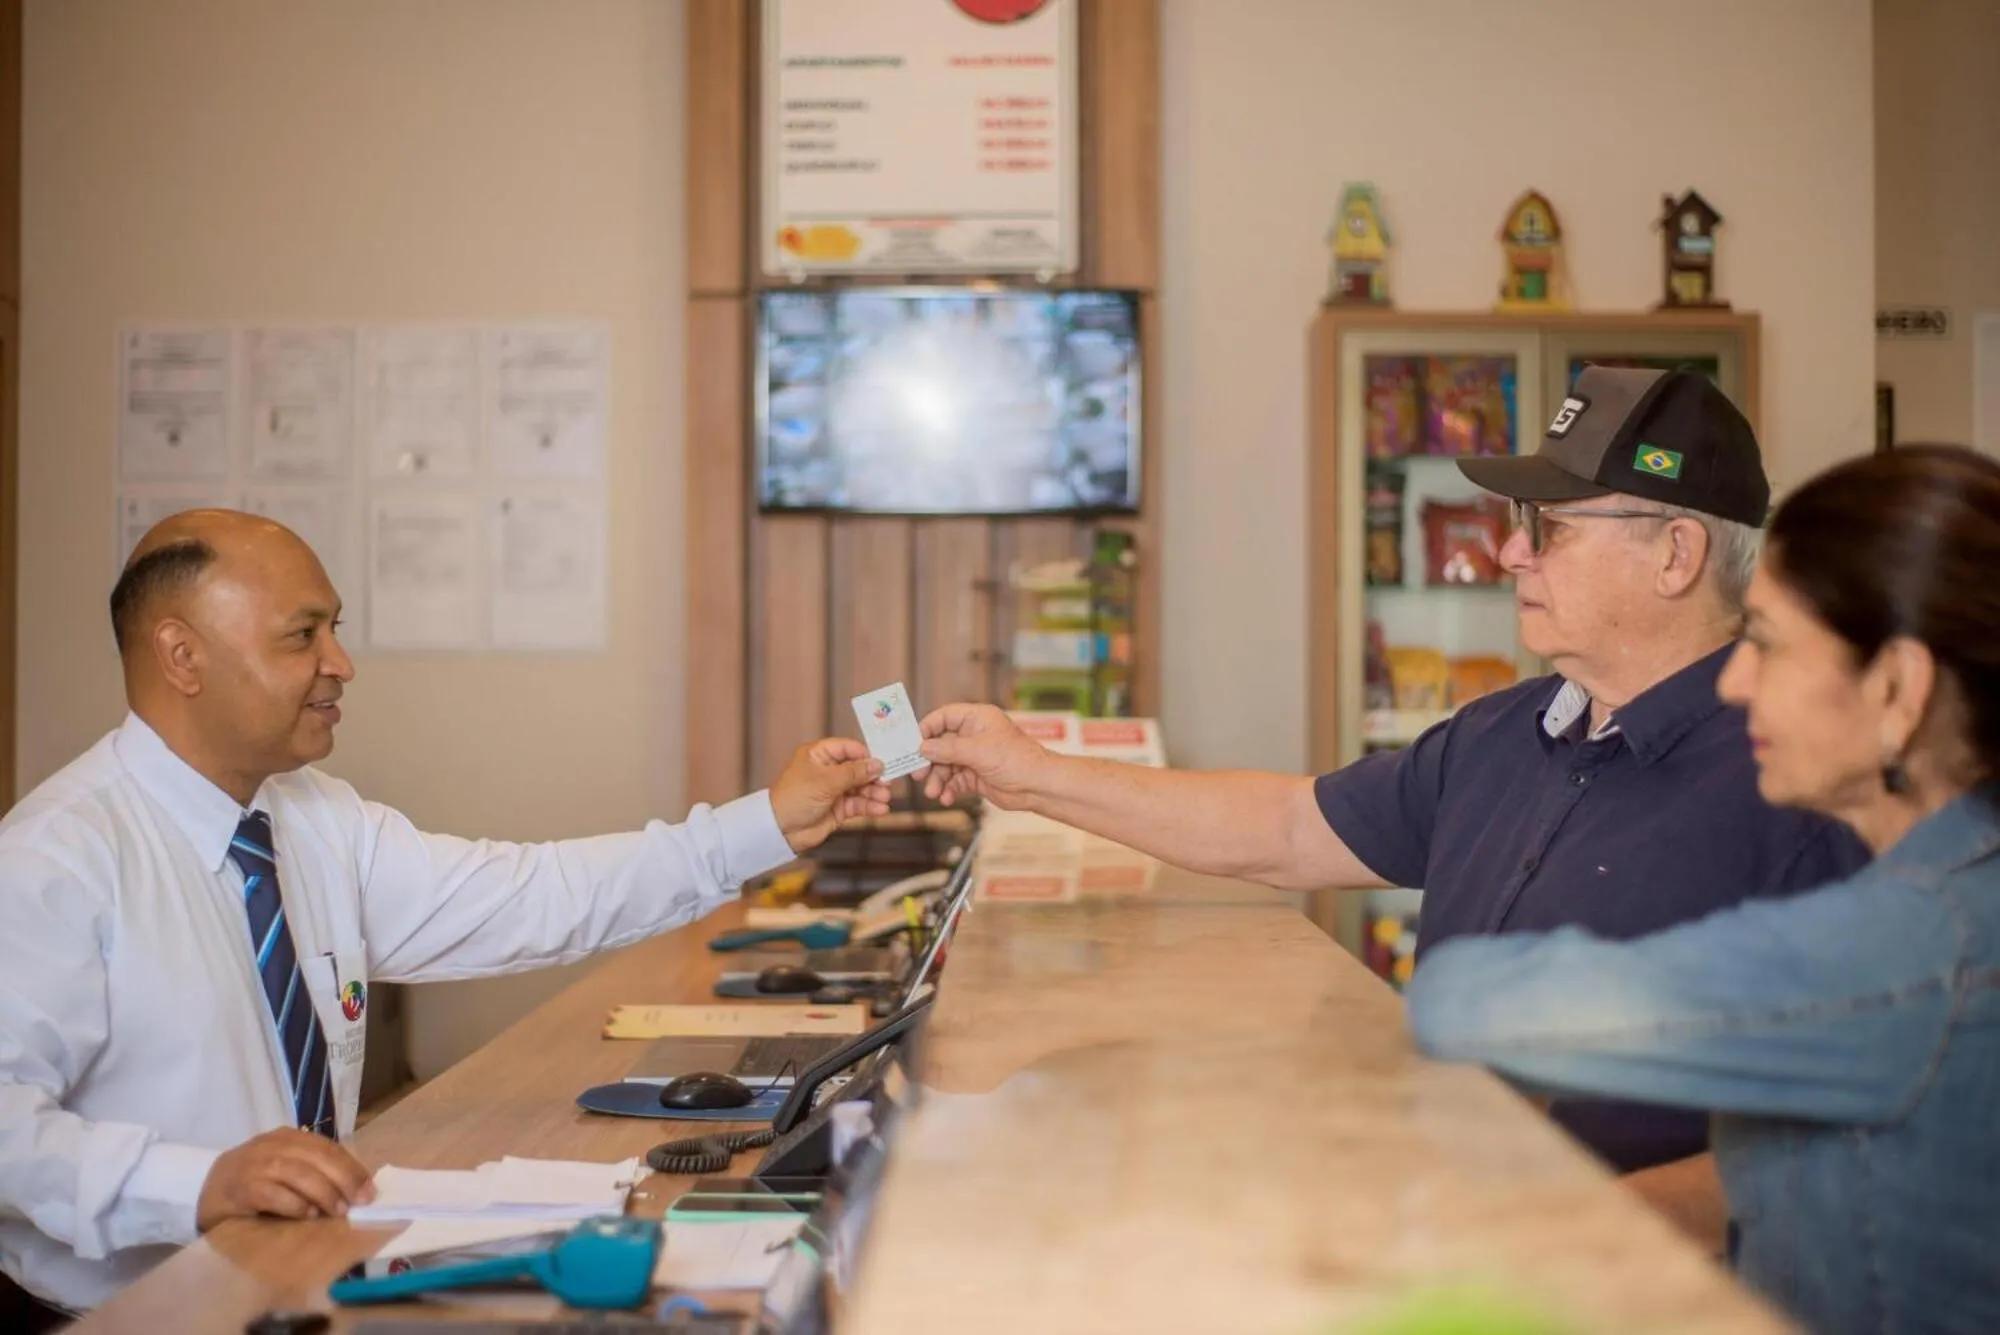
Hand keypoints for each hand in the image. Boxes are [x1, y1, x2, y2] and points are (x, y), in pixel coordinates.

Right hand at [195, 1128, 374, 1229]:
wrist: (202, 1189)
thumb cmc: (253, 1182)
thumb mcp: (285, 1170)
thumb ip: (313, 1172)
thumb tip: (355, 1189)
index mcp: (288, 1137)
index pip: (327, 1148)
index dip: (351, 1168)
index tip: (369, 1190)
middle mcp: (272, 1145)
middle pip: (316, 1157)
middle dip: (343, 1179)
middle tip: (359, 1202)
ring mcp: (254, 1165)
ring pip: (296, 1172)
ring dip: (322, 1192)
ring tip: (337, 1211)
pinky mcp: (239, 1188)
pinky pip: (270, 1193)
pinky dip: (293, 1203)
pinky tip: (307, 1215)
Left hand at [771, 737, 891, 851]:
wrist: (780, 831)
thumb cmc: (794, 799)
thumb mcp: (825, 781)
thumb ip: (853, 772)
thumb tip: (877, 764)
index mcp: (819, 755)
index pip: (848, 748)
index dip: (865, 754)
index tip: (882, 762)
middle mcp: (828, 770)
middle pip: (858, 768)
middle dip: (873, 776)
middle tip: (887, 782)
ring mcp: (833, 790)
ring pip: (861, 787)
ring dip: (874, 792)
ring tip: (884, 798)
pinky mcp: (838, 808)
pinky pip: (858, 804)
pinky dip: (870, 806)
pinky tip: (880, 809)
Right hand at [918, 703, 1054, 810]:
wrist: (1038, 786)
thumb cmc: (1016, 760)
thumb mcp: (978, 751)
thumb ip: (947, 749)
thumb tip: (923, 747)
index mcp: (977, 718)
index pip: (944, 717)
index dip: (927, 729)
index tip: (913, 744)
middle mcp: (975, 735)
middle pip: (941, 744)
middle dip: (929, 760)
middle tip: (918, 773)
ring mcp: (975, 756)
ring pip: (946, 765)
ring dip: (937, 779)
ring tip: (934, 792)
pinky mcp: (977, 776)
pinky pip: (955, 781)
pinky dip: (948, 789)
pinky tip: (946, 797)